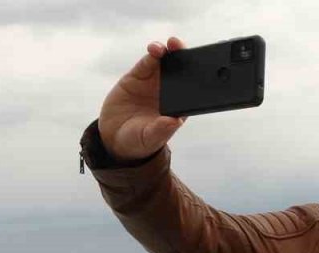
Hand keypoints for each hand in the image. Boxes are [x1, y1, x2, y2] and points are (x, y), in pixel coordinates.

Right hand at [98, 38, 188, 162]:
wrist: (114, 137)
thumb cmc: (139, 141)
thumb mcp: (150, 138)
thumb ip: (161, 130)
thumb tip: (174, 121)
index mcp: (179, 107)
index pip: (193, 90)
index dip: (199, 78)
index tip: (203, 69)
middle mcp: (170, 92)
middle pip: (183, 71)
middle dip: (187, 58)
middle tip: (187, 50)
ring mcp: (154, 82)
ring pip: (166, 62)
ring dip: (171, 51)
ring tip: (171, 44)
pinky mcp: (139, 76)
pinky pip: (148, 62)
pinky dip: (153, 53)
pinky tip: (155, 49)